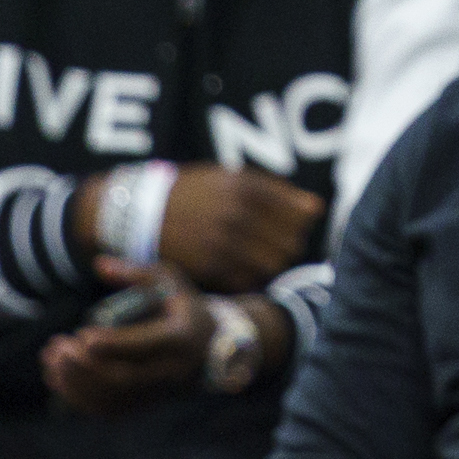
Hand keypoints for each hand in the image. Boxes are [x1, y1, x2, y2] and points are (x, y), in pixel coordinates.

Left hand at [41, 260, 211, 416]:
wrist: (210, 347)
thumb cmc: (183, 305)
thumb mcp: (168, 281)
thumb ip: (136, 273)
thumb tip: (99, 265)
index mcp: (179, 337)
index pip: (144, 346)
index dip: (113, 344)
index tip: (82, 335)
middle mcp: (171, 371)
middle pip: (125, 379)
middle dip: (85, 367)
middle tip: (56, 348)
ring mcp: (157, 392)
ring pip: (113, 399)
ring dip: (76, 383)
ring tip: (50, 360)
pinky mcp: (144, 404)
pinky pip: (110, 410)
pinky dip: (80, 398)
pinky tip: (58, 379)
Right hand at [128, 165, 323, 291]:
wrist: (142, 211)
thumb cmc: (194, 192)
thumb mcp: (230, 178)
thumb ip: (275, 192)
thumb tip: (316, 208)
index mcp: (246, 187)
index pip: (299, 214)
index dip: (300, 223)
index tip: (290, 224)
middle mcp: (237, 215)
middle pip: (291, 243)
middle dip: (290, 245)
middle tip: (276, 244)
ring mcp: (224, 243)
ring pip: (274, 265)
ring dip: (273, 264)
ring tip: (260, 257)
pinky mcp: (210, 267)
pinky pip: (249, 280)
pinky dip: (252, 278)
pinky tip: (242, 268)